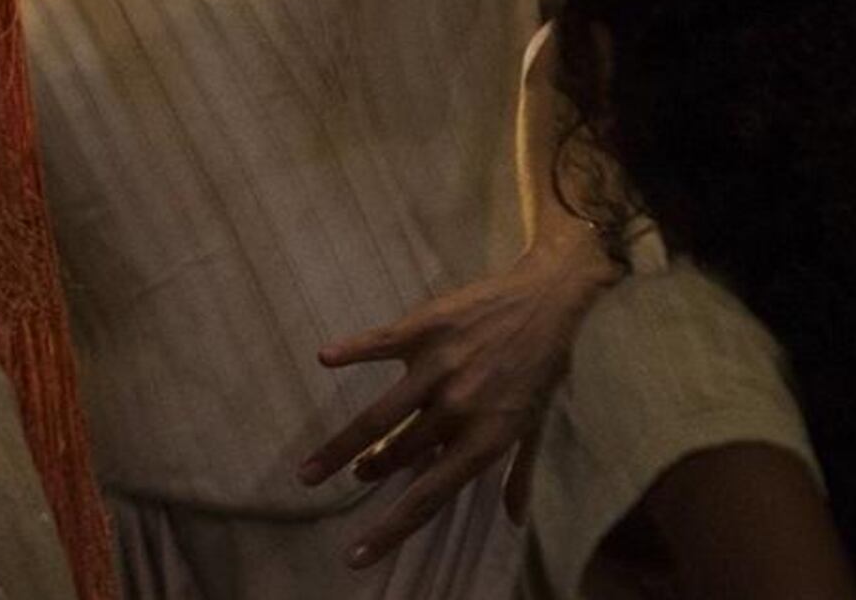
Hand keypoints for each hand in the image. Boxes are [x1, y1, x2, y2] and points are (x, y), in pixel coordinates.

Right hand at [300, 240, 622, 565]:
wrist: (547, 301)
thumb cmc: (543, 367)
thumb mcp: (535, 425)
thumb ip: (520, 474)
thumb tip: (515, 520)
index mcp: (486, 440)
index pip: (430, 497)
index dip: (390, 529)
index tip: (356, 553)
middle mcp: (459, 410)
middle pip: (397, 455)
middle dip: (368, 472)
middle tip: (345, 478)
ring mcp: (439, 368)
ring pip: (378, 415)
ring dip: (341, 445)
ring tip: (308, 469)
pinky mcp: (424, 329)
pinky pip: (379, 344)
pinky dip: (352, 352)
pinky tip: (325, 358)